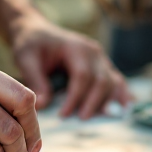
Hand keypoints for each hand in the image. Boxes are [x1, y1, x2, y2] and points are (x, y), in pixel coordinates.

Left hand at [10, 16, 130, 118]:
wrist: (38, 32)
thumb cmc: (31, 44)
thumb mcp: (26, 58)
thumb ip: (35, 80)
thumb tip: (43, 106)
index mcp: (76, 47)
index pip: (82, 75)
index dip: (75, 97)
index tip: (63, 114)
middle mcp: (93, 52)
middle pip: (102, 80)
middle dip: (93, 102)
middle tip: (80, 120)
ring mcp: (101, 60)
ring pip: (113, 82)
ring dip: (108, 102)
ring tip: (99, 119)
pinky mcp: (103, 68)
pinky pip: (117, 82)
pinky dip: (122, 95)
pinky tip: (124, 109)